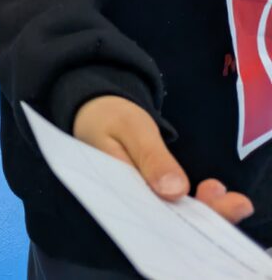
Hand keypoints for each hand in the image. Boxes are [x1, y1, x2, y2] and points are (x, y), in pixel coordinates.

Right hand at [73, 96, 253, 223]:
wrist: (97, 110)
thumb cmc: (109, 117)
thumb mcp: (132, 129)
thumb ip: (151, 158)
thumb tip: (175, 193)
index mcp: (113, 189)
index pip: (150, 214)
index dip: (182, 216)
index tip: (211, 198)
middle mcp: (127, 202)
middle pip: (167, 220)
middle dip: (204, 214)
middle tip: (236, 203)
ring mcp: (140, 199)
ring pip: (173, 215)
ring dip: (205, 209)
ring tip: (228, 197)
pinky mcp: (150, 195)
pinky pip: (173, 205)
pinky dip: (197, 202)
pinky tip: (213, 192)